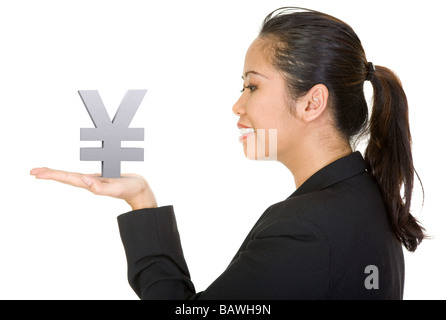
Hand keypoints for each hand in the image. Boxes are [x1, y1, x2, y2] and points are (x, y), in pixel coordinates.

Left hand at [30, 167, 156, 210]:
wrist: (141, 191)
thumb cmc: (130, 190)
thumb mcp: (117, 188)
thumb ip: (101, 187)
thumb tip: (84, 180)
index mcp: (91, 184)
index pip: (67, 178)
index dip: (52, 174)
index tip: (36, 173)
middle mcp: (90, 182)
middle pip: (66, 177)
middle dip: (50, 174)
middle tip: (33, 171)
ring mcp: (94, 181)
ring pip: (72, 176)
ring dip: (58, 174)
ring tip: (45, 172)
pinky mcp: (100, 178)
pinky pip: (82, 174)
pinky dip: (72, 173)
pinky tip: (71, 174)